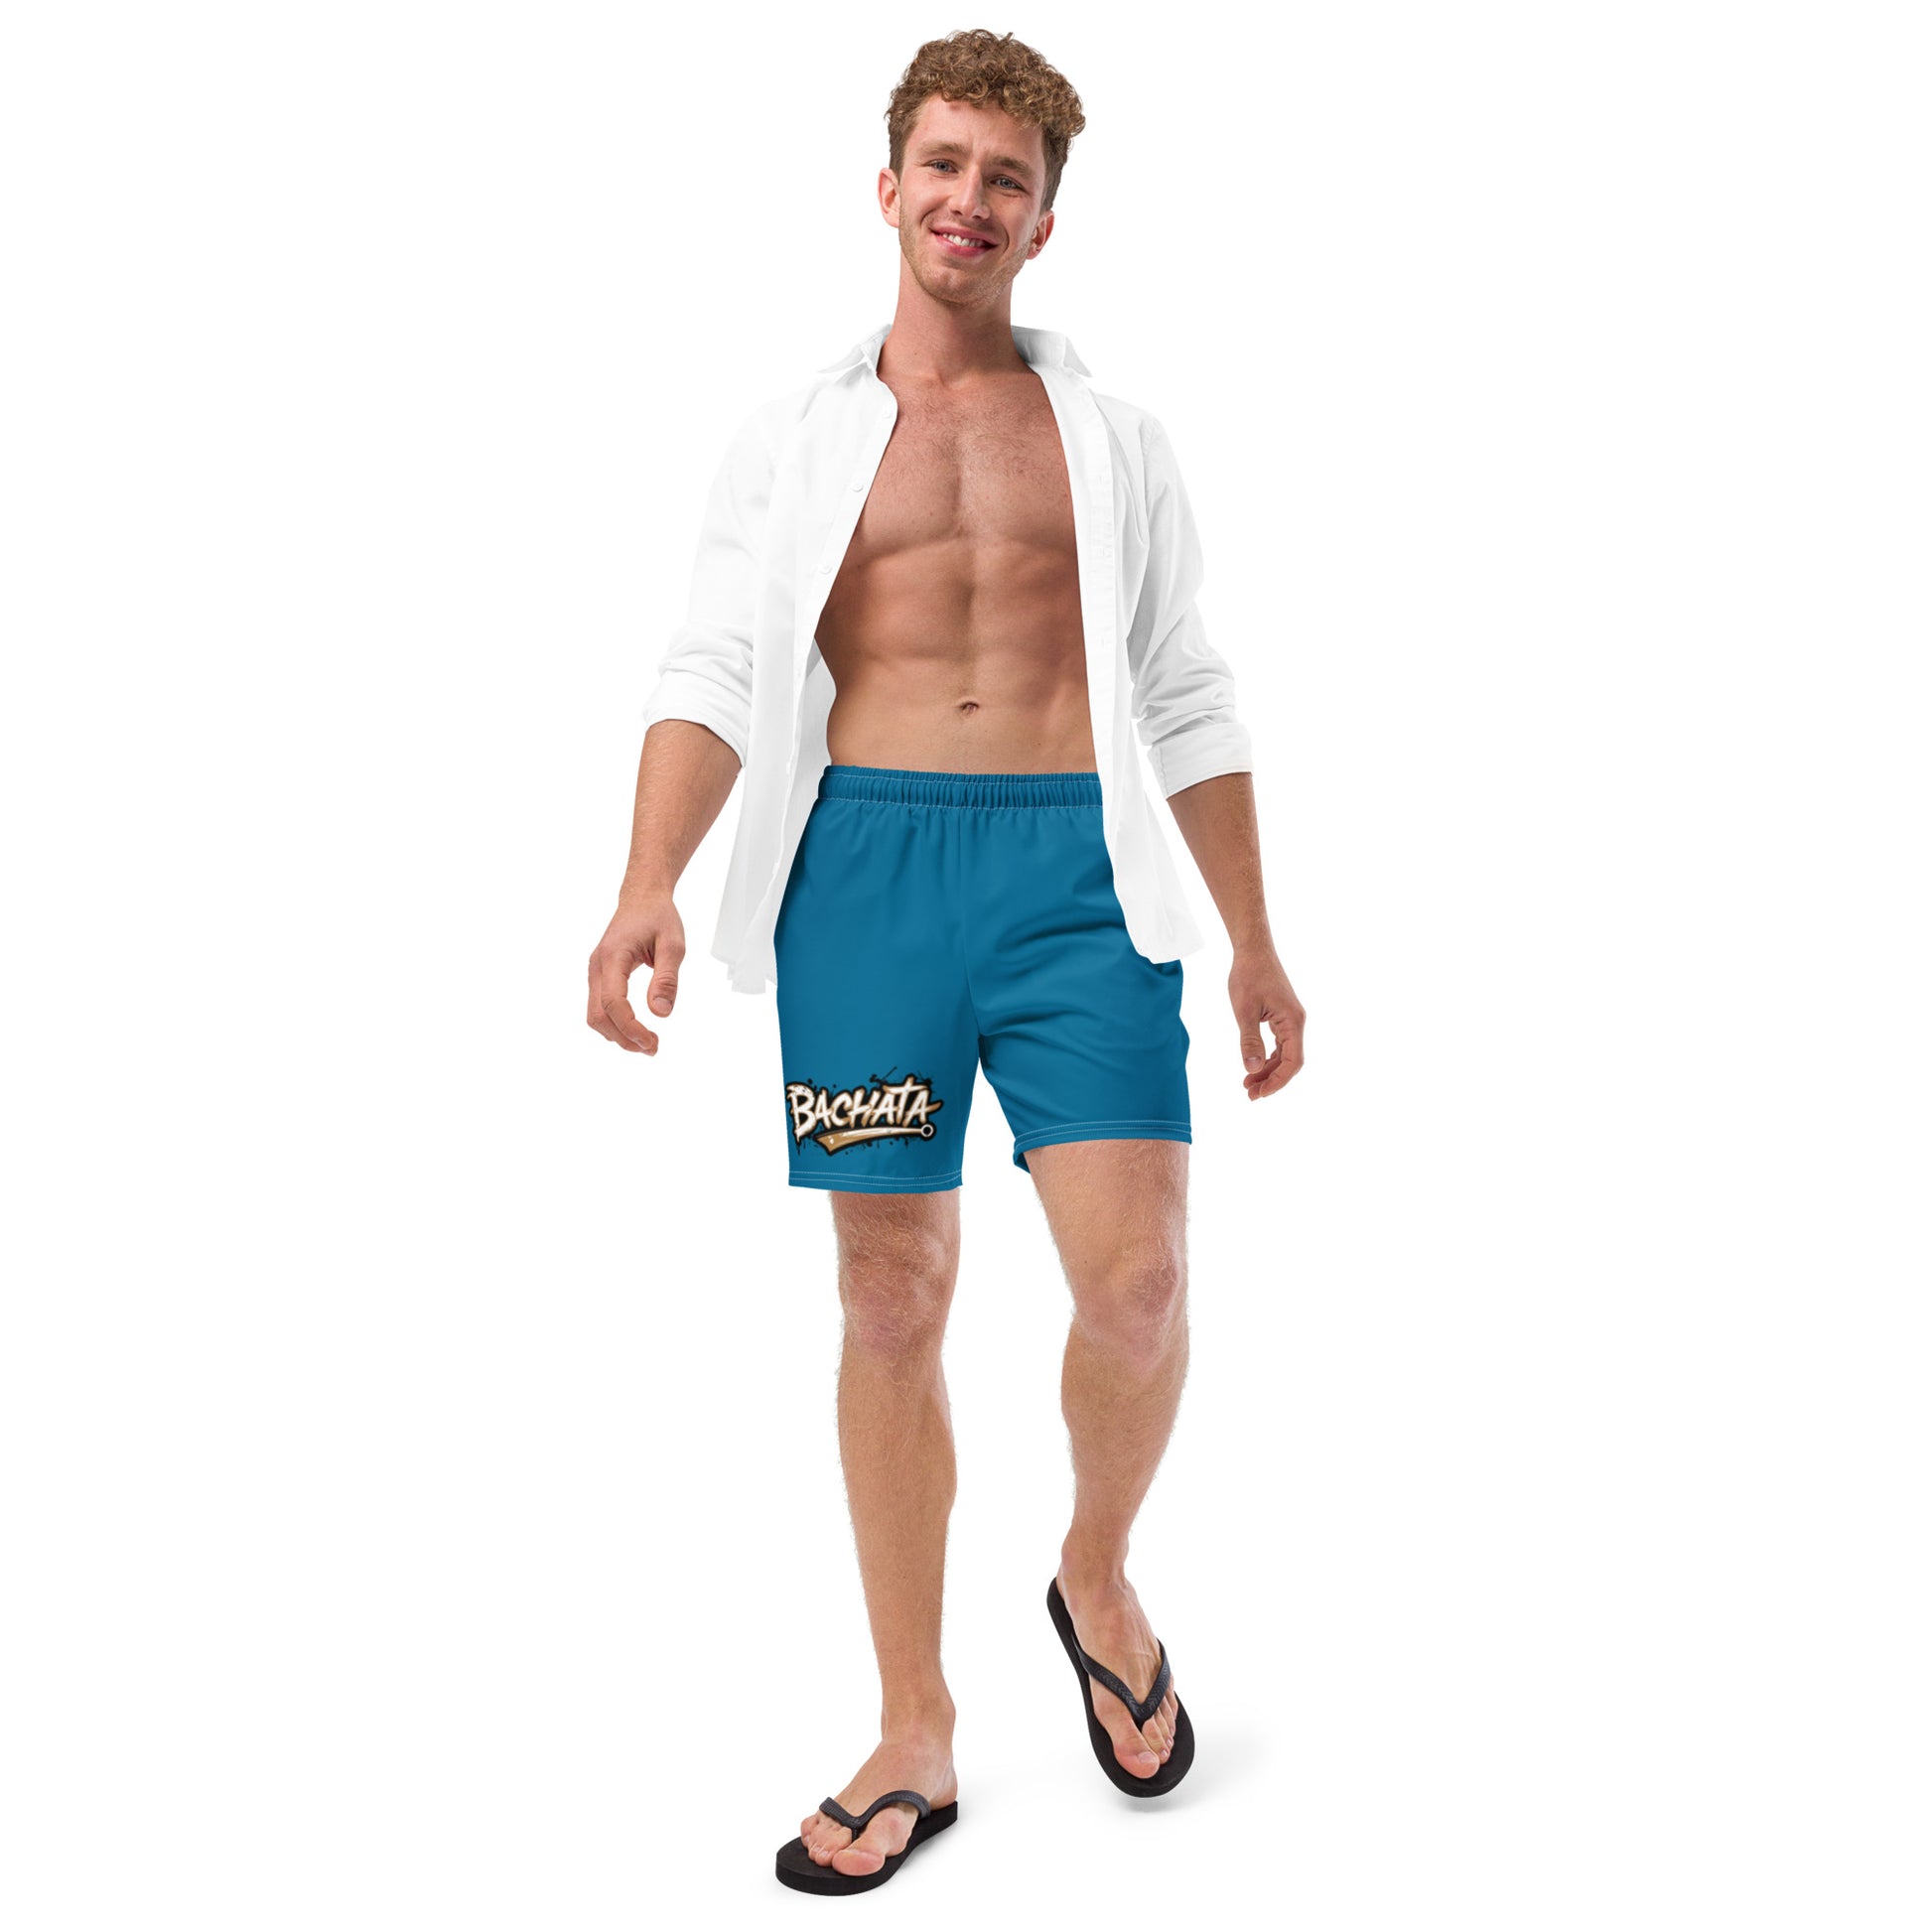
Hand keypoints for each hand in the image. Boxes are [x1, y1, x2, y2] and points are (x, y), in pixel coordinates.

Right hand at [587, 893, 684, 1053]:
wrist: (642, 898)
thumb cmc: (658, 917)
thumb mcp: (673, 945)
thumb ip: (667, 978)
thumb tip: (661, 1013)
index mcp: (613, 956)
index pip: (614, 1002)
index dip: (630, 1028)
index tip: (652, 1042)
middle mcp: (597, 966)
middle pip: (598, 1015)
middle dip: (623, 1038)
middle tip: (653, 1048)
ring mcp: (595, 972)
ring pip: (595, 1015)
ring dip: (617, 1034)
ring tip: (646, 1043)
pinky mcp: (600, 976)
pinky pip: (599, 1007)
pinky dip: (614, 1024)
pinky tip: (634, 1029)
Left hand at [1230, 944, 1304, 1099]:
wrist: (1253, 950)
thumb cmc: (1248, 976)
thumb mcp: (1245, 1011)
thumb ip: (1249, 1041)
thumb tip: (1252, 1070)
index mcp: (1293, 1022)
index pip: (1293, 1061)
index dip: (1277, 1081)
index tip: (1259, 1093)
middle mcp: (1296, 1023)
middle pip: (1291, 1061)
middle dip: (1272, 1079)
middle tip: (1250, 1094)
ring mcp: (1290, 1020)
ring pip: (1284, 1054)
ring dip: (1268, 1070)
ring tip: (1248, 1084)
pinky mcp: (1282, 1016)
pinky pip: (1279, 1044)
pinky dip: (1267, 1057)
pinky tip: (1253, 1065)